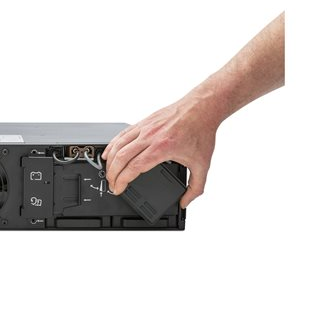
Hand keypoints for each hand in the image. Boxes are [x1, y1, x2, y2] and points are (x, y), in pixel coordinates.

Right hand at [102, 91, 221, 207]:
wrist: (202, 107)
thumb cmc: (201, 131)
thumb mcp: (202, 164)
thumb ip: (196, 187)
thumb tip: (185, 202)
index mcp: (162, 148)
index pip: (134, 167)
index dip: (122, 181)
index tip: (118, 189)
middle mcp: (150, 136)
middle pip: (121, 157)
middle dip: (112, 174)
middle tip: (112, 185)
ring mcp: (145, 128)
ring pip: (119, 144)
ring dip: (110, 160)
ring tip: (108, 172)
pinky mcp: (144, 122)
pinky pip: (122, 134)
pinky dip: (113, 144)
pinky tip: (109, 153)